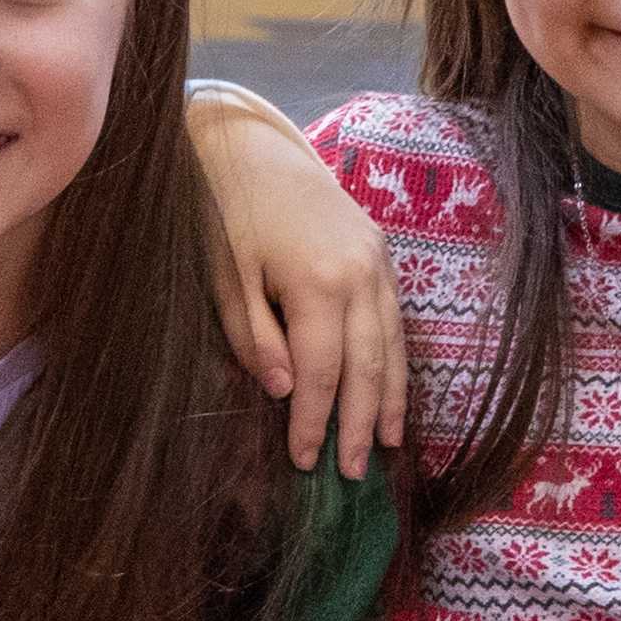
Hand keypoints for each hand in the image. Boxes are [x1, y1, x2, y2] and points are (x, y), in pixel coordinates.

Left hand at [188, 83, 403, 477]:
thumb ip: (254, 336)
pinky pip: (396, 320)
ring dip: (389, 400)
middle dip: (360, 425)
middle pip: (367, 367)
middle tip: (352, 474)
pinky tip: (392, 393)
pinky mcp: (381, 254)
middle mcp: (360, 275)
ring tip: (385, 446)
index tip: (305, 463)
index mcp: (318, 284)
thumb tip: (286, 391)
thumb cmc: (224, 214)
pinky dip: (396, 361)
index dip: (315, 422)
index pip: (323, 374)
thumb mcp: (225, 278)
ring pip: (393, 345)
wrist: (251, 146)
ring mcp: (378, 262)